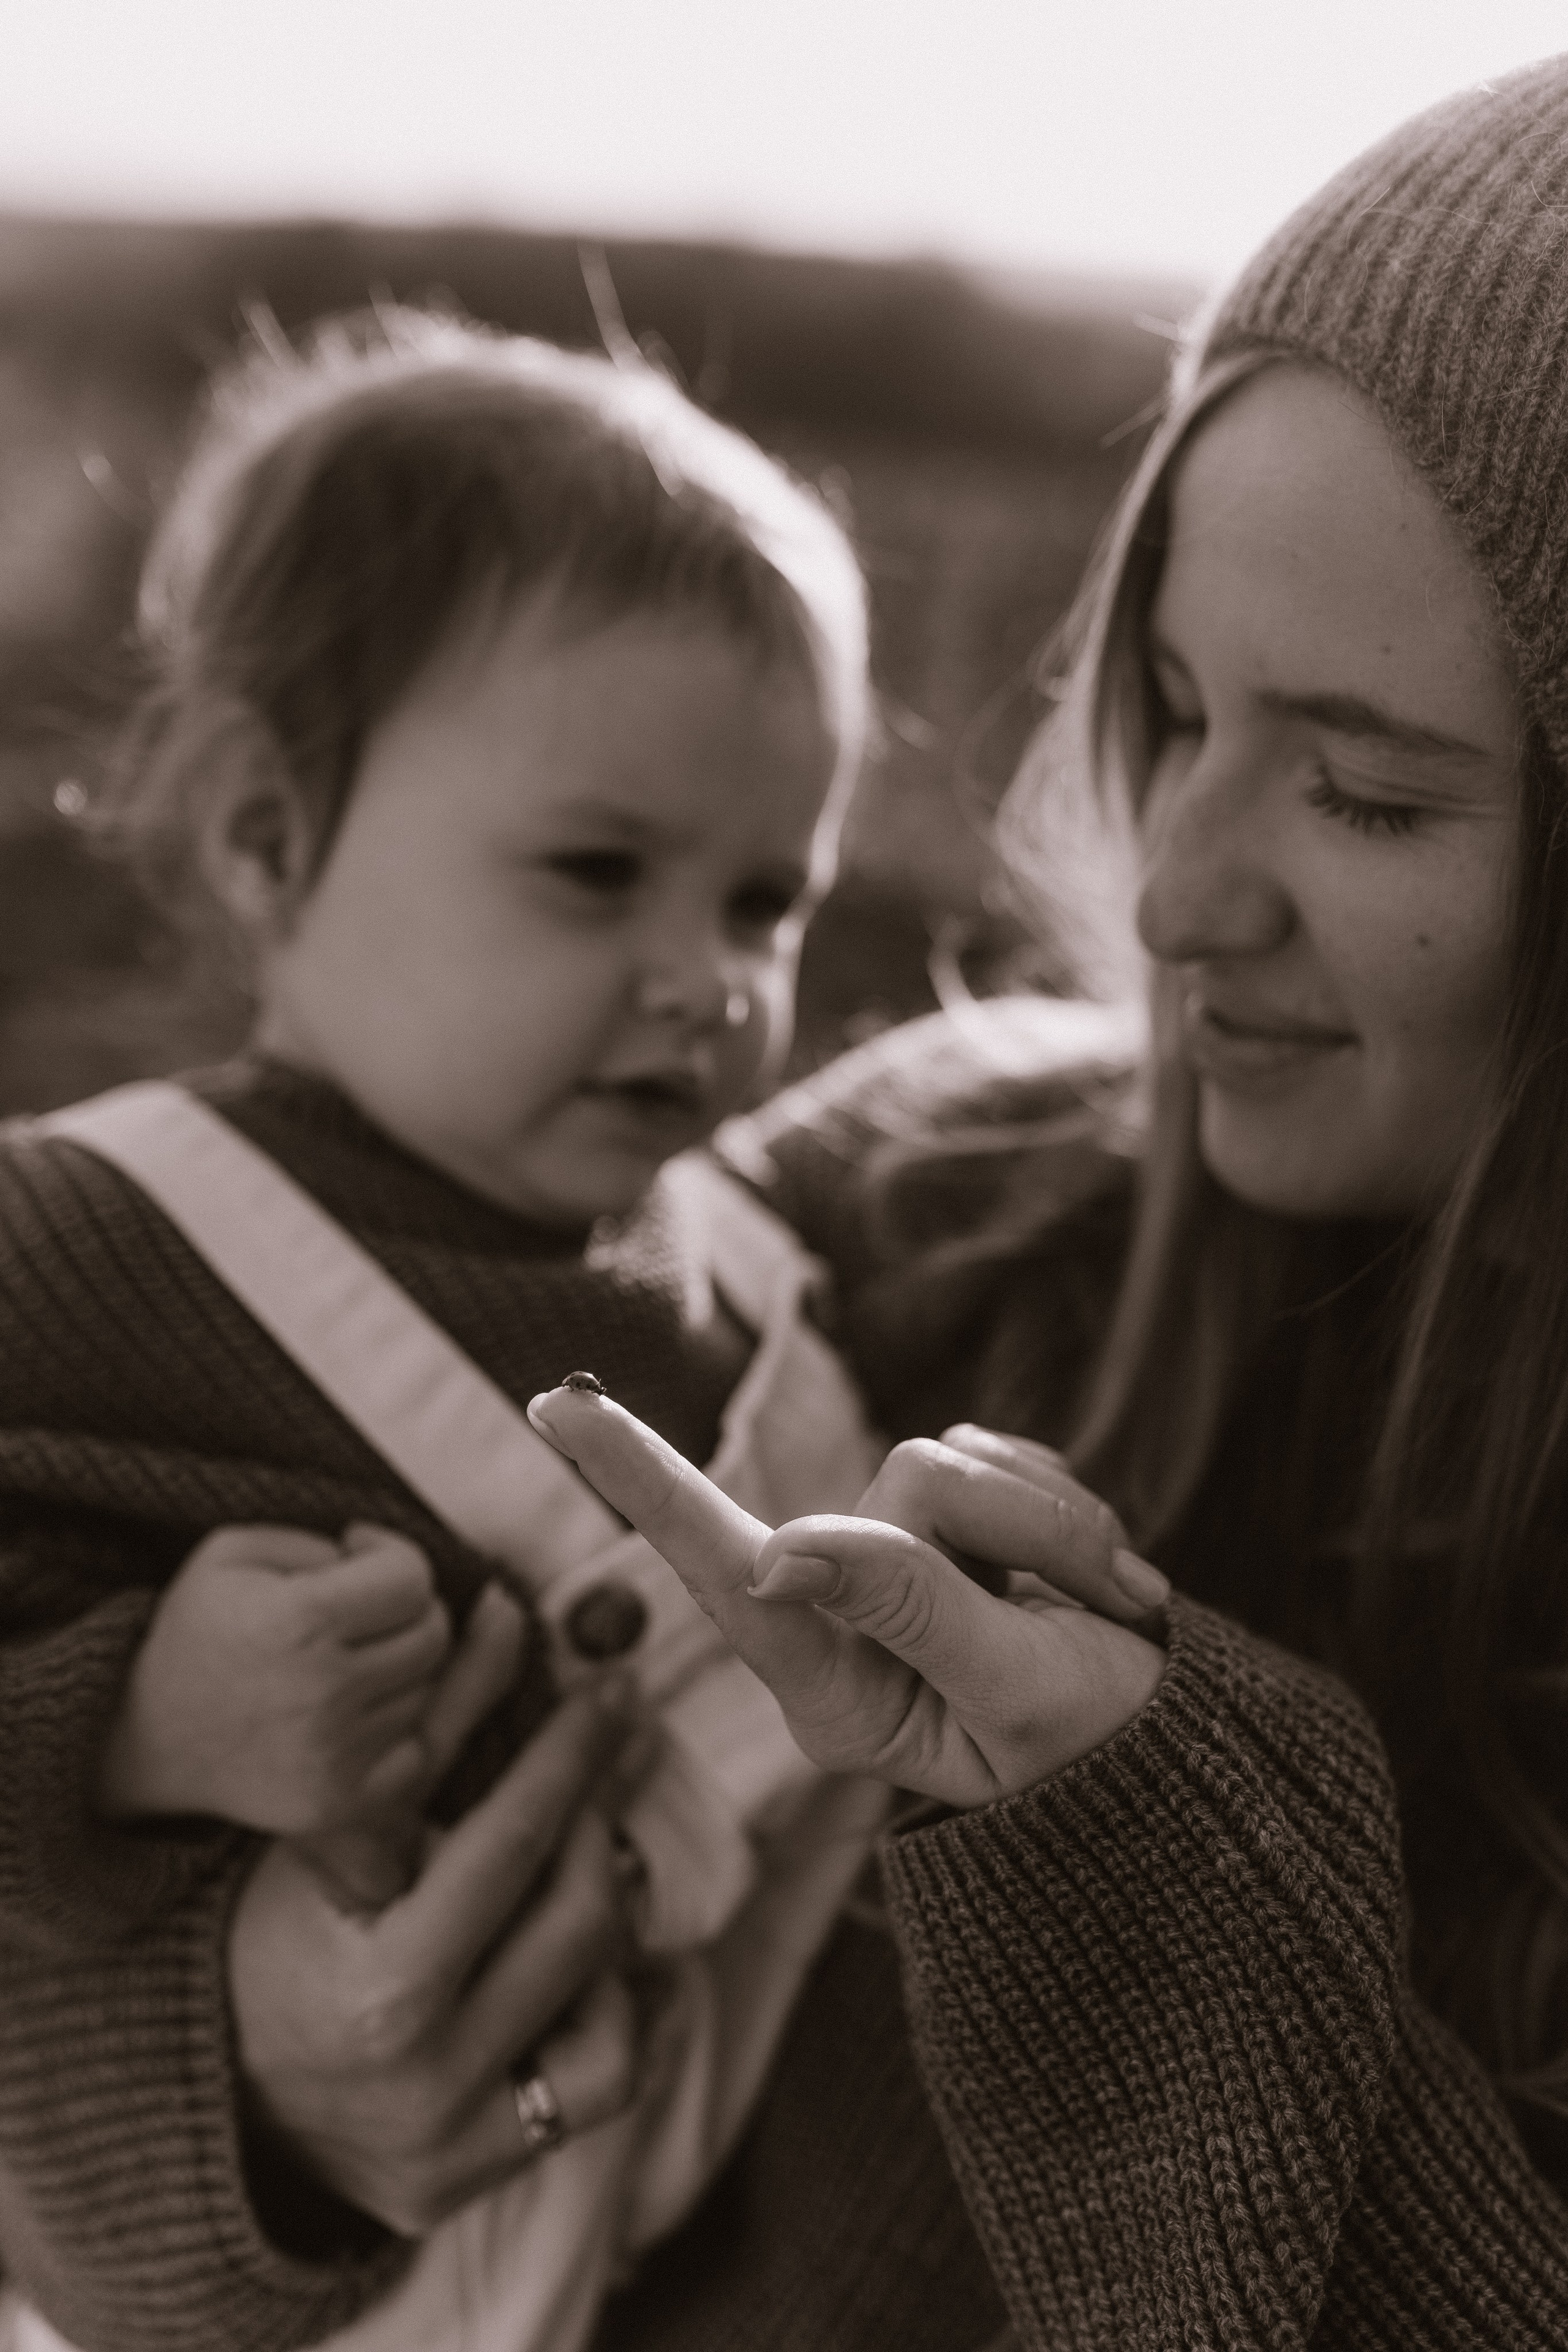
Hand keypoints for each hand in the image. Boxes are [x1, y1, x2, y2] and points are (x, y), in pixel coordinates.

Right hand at [98, 1523, 452, 1836]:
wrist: (147, 1738)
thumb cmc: (197, 1632)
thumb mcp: (230, 1553)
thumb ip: (312, 1542)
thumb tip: (373, 1563)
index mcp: (300, 1621)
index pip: (411, 1578)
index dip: (395, 1554)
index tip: (361, 1554)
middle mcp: (324, 1692)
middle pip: (432, 1634)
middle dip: (406, 1610)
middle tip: (362, 1608)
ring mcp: (334, 1756)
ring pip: (425, 1690)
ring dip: (399, 1669)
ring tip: (343, 1661)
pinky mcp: (338, 1803)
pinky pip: (416, 1750)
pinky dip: (395, 1727)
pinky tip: (350, 1711)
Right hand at [230, 1668, 645, 2236]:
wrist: (213, 2091)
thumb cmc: (270, 1937)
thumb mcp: (330, 1836)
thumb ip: (426, 1733)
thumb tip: (507, 1617)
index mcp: (379, 1986)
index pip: (512, 1847)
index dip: (571, 1756)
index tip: (610, 1693)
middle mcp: (426, 2074)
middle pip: (576, 1918)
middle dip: (606, 1814)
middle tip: (618, 1745)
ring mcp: (458, 2135)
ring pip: (605, 2002)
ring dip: (614, 1914)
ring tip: (596, 1853)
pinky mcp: (475, 2173)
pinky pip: (602, 2083)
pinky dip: (623, 2013)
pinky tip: (610, 1960)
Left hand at [527, 1389, 1168, 1808]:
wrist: (1170, 1749)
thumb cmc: (1096, 1752)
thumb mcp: (1018, 1695)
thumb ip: (915, 1611)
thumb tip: (781, 1545)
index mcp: (834, 1688)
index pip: (722, 1565)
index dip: (636, 1475)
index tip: (551, 1402)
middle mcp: (845, 1615)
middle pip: (904, 1487)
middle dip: (1016, 1526)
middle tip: (1093, 1606)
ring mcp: (898, 1562)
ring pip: (955, 1457)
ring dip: (1052, 1522)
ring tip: (1097, 1604)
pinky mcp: (951, 1519)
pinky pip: (1001, 1449)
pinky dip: (1063, 1506)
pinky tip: (1092, 1577)